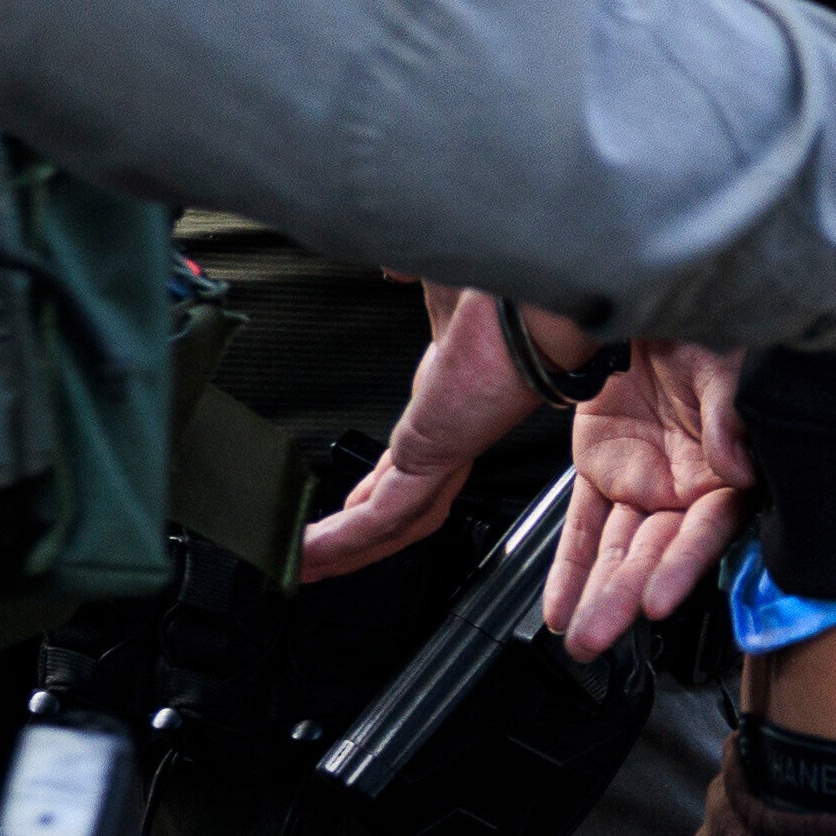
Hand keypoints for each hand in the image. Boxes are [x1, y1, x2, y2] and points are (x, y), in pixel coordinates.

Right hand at [294, 280, 552, 579]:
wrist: (533, 285)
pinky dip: (343, 540)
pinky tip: (308, 556)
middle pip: (402, 502)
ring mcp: (444, 447)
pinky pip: (382, 515)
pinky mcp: (434, 457)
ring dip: (345, 550)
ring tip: (301, 569)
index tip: (350, 500)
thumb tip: (394, 266)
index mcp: (452, 392)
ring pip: (391, 520)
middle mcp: (450, 428)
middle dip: (358, 534)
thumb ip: (410, 271)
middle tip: (317, 558)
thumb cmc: (506, 278)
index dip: (377, 484)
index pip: (409, 457)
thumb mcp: (441, 279)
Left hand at [545, 343, 750, 654]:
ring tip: (577, 637)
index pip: (708, 528)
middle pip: (657, 552)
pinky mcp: (603, 472)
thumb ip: (730, 413)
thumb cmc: (705, 325)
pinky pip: (582, 528)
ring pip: (618, 550)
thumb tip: (736, 464)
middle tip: (599, 635)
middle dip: (627, 597)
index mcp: (730, 467)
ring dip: (598, 594)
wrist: (647, 298)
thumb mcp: (724, 362)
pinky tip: (559, 607)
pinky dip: (569, 568)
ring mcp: (645, 483)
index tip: (658, 600)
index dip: (683, 565)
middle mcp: (690, 486)